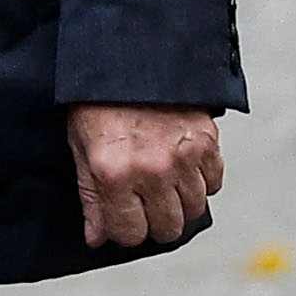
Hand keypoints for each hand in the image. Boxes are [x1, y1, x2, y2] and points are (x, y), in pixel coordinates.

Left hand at [68, 104, 223, 251]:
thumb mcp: (81, 149)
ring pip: (194, 209)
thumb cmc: (98, 103)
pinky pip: (214, 182)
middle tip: (146, 207)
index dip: (125, 231)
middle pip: (168, 228)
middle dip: (154, 223)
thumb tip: (97, 238)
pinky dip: (202, 182)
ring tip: (165, 186)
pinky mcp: (206, 140)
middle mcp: (152, 170)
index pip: (131, 234)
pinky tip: (185, 170)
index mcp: (115, 173)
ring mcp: (183, 156)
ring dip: (180, 204)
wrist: (128, 57)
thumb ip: (91, 198)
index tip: (124, 221)